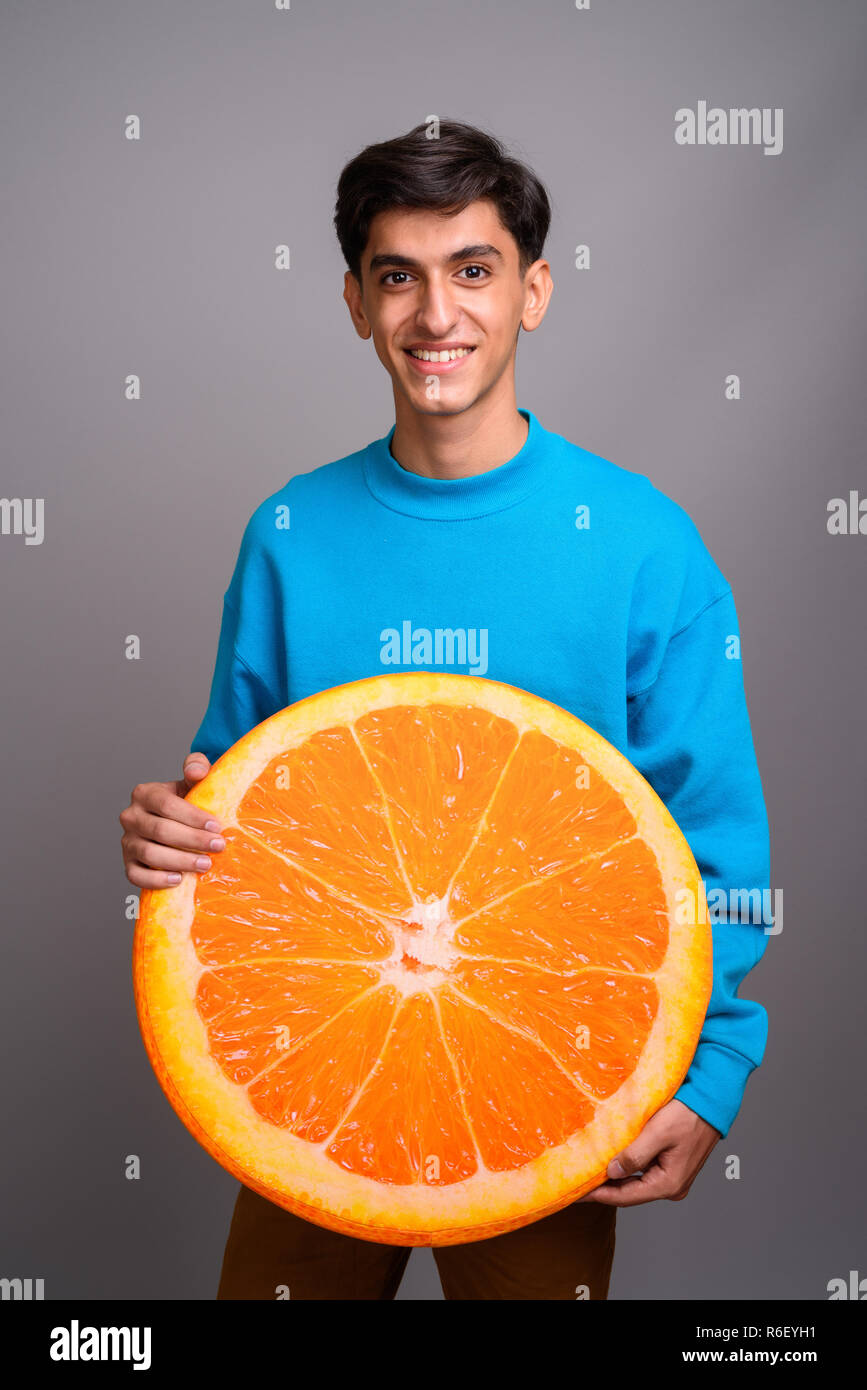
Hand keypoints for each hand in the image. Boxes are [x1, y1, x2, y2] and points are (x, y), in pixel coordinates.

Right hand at [120, 752, 224, 888]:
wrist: (175, 824)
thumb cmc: (186, 802)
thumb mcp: (191, 783)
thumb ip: (196, 768)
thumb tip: (197, 771)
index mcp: (144, 793)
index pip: (167, 805)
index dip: (193, 817)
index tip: (217, 827)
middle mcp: (131, 816)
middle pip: (161, 831)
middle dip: (193, 840)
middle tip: (218, 847)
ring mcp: (127, 841)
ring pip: (150, 854)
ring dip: (180, 861)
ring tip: (205, 864)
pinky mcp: (128, 864)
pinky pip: (136, 876)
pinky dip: (157, 880)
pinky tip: (179, 879)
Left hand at [576, 1099, 720, 1205]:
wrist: (712, 1099)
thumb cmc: (688, 1113)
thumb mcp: (657, 1132)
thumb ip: (634, 1156)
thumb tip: (611, 1173)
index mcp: (668, 1184)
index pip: (625, 1196)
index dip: (599, 1195)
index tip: (577, 1193)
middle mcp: (672, 1186)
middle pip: (630, 1192)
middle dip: (604, 1188)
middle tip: (577, 1183)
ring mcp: (673, 1177)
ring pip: (636, 1181)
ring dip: (614, 1177)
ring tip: (589, 1172)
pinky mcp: (672, 1165)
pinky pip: (644, 1170)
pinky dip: (627, 1167)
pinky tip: (611, 1160)